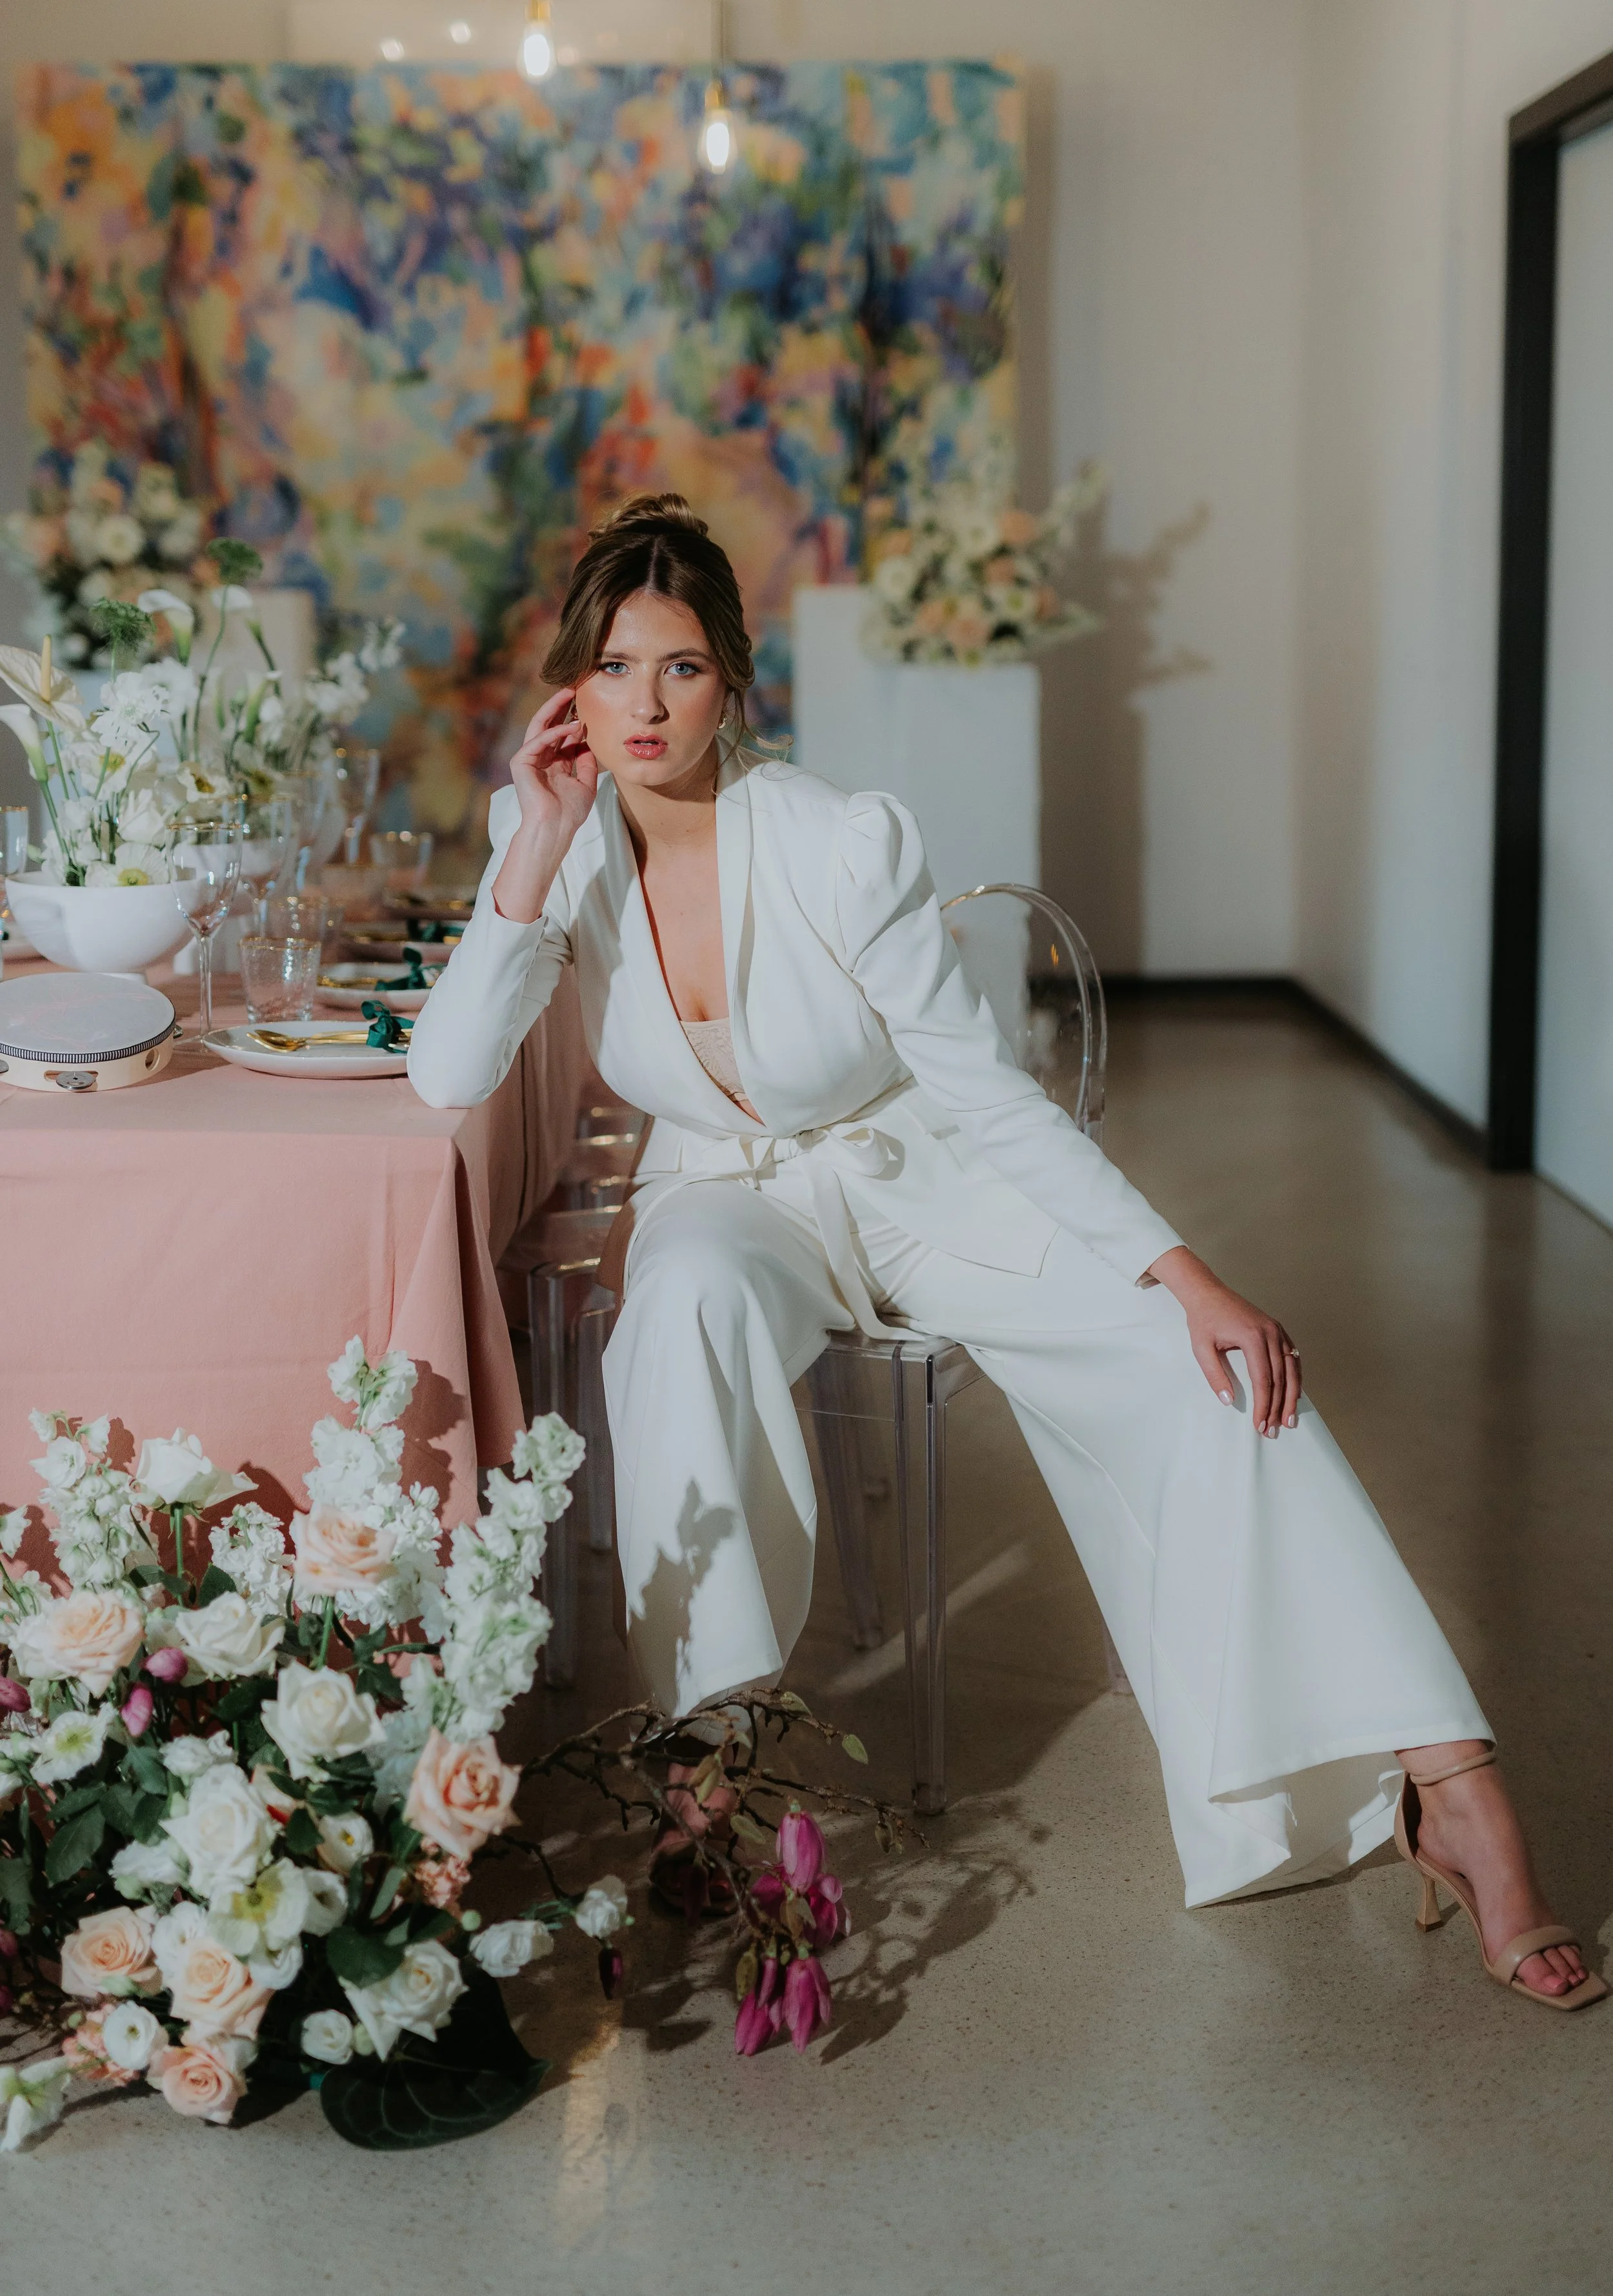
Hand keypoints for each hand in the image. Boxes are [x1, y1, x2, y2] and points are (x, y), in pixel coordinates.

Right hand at [493, 688, 599, 922]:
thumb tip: (590, 741)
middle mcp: (539, 759)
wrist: (555, 829)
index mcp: (553, 764)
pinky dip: (555, 732)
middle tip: (574, 688)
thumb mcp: (586, 783)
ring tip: (569, 694)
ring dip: (554, 709)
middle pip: (549, 725)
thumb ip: (587, 762)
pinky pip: (538, 740)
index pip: (561, 735)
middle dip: (560, 706)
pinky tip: (572, 726)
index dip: (573, 719)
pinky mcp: (520, 762)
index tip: (586, 705)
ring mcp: (528, 760)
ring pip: (540, 726)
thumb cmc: (569, 813)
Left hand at [1145, 1246, 1301, 1436]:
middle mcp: (1271, 1333)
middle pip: (1281, 1377)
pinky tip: (1294, 1394)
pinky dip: (1295, 1377)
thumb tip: (1229, 1402)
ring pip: (1292, 1369)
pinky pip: (1291, 1357)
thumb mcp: (1201, 1349)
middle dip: (1278, 1406)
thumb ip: (1215, 1375)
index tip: (1260, 1424)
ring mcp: (1277, 1330)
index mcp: (1253, 1337)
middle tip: (1275, 1429)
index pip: (1263, 1380)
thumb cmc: (1203, 1320)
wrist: (1208, 1293)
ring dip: (1292, 1396)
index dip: (1263, 1405)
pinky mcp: (1278, 1330)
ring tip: (1289, 1419)